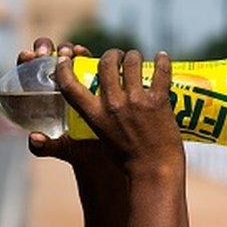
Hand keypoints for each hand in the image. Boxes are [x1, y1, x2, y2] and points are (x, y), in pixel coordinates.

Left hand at [17, 38, 107, 166]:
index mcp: (40, 98)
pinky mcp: (92, 76)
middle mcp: (55, 84)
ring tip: (67, 52)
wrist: (109, 152)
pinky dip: (81, 53)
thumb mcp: (63, 149)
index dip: (25, 62)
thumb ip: (45, 147)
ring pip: (65, 56)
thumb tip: (34, 138)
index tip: (28, 58)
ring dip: (64, 49)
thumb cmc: (81, 150)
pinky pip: (85, 60)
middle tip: (46, 53)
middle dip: (43, 48)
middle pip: (44, 58)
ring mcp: (74, 78)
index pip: (27, 74)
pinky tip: (81, 52)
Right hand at [55, 49, 183, 179]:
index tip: (66, 59)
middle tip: (117, 56)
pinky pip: (160, 72)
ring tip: (136, 58)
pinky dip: (162, 61)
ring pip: (132, 61)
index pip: (70, 86)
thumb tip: (83, 109)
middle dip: (111, 55)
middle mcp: (113, 105)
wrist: (154, 171)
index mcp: (95, 116)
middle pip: (106, 64)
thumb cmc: (126, 159)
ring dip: (134, 56)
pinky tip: (162, 57)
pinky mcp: (158, 101)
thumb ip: (96, 118)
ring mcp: (136, 101)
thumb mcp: (101, 137)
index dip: (64, 68)